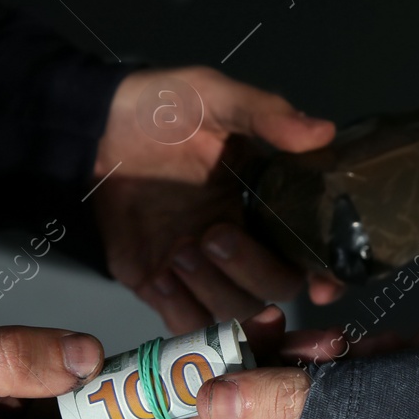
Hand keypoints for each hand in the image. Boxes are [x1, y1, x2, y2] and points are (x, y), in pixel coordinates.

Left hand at [94, 66, 346, 332]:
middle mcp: (241, 244)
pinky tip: (160, 275)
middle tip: (212, 235)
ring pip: (231, 312)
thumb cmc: (162, 108)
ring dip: (212, 289)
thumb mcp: (216, 97)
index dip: (322, 276)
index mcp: (265, 206)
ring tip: (180, 250)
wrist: (96, 126)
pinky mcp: (159, 284)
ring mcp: (200, 269)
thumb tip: (322, 133)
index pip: (308, 254)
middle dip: (250, 271)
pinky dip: (178, 308)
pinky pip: (184, 322)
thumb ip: (266, 116)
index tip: (320, 285)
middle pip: (273, 290)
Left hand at [190, 306, 418, 418]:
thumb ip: (271, 399)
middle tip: (338, 340)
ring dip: (352, 352)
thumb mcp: (339, 407)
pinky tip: (414, 350)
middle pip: (268, 385)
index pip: (214, 414)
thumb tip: (205, 396)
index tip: (266, 327)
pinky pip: (363, 389)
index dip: (226, 364)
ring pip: (322, 380)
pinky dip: (383, 363)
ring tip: (395, 346)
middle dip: (302, 349)